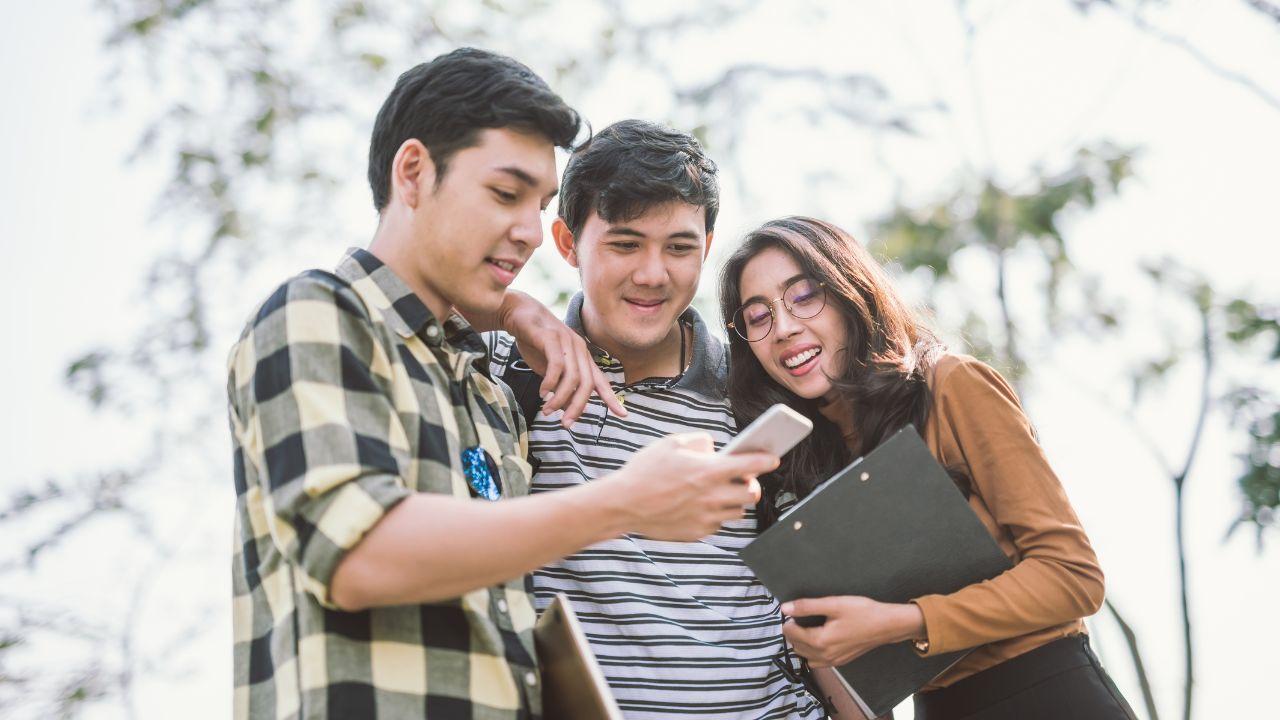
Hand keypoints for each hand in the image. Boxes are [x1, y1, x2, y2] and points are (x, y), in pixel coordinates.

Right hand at [498, 291, 625, 427]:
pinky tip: (542, 392)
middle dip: (578, 407)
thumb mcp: (550, 370)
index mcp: (583, 357)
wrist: (519, 314)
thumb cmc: (536, 343)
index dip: (611, 398)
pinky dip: (550, 382)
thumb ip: (561, 387)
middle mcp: (579, 349)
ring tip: (548, 410)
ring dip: (560, 398)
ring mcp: (567, 342)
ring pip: (573, 377)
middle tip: (565, 424)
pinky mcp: (551, 338)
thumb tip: (568, 410)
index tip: (622, 415)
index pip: (600, 381)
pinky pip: (557, 365)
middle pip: (587, 384)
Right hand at [609, 432, 772, 540]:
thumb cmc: (644, 471)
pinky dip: (715, 514)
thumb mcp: (670, 444)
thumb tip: (714, 448)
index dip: (766, 460)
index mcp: (708, 471)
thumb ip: (699, 441)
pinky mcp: (697, 532)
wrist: (622, 505)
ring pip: (737, 511)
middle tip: (742, 478)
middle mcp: (712, 496)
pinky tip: (700, 504)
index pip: (751, 465)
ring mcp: (706, 517)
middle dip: (751, 484)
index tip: (773, 458)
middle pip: (752, 494)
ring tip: (720, 491)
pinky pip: (718, 523)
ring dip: (735, 500)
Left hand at [780, 596, 924, 667]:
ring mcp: (833, 661)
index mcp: (820, 641)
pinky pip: (817, 662)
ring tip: (806, 628)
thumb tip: (785, 608)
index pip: (791, 634)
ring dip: (800, 644)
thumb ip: (807, 606)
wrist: (887, 625)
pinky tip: (818, 640)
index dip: (788, 621)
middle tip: (798, 618)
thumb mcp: (833, 604)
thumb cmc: (862, 612)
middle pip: (796, 646)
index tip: (792, 611)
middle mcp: (824, 656)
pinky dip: (811, 652)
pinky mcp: (840, 662)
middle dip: (792, 632)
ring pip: (805, 656)